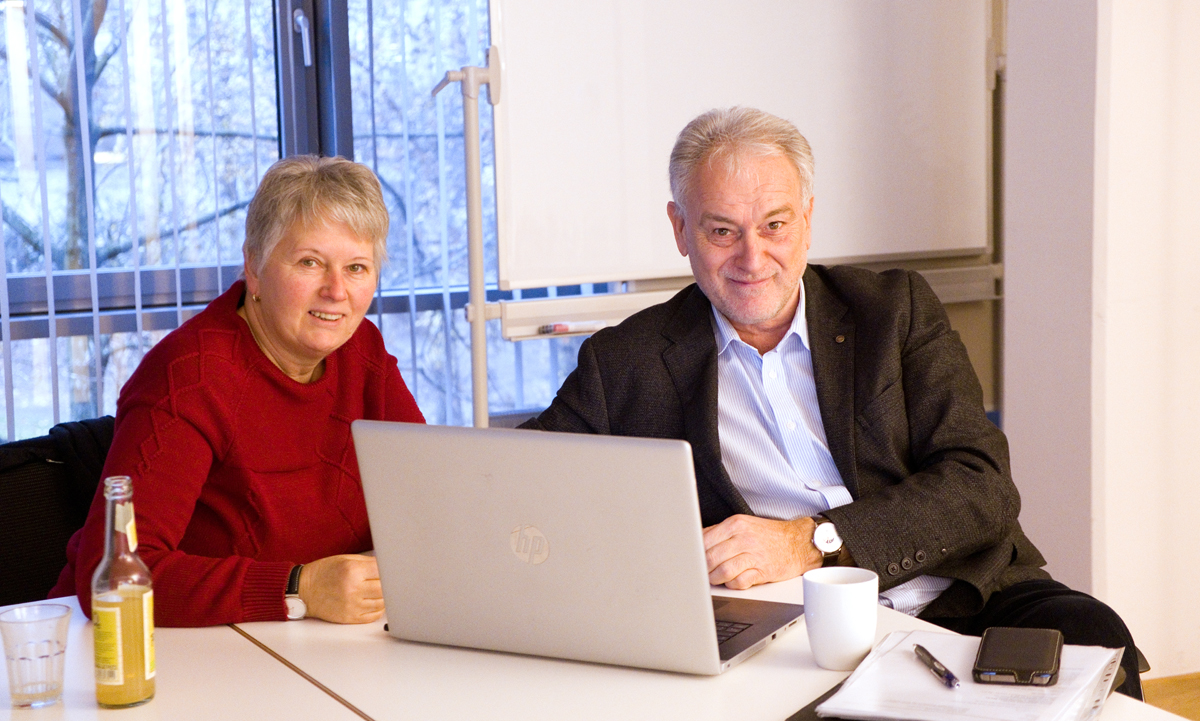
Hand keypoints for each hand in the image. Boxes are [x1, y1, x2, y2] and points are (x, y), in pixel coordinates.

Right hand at [297, 554, 384, 623]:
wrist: (304, 590)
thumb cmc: (324, 572)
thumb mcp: (344, 559)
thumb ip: (367, 562)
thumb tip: (387, 565)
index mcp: (352, 571)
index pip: (383, 570)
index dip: (388, 570)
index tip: (390, 570)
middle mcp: (353, 588)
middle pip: (384, 588)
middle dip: (388, 584)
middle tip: (387, 581)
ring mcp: (351, 605)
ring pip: (382, 603)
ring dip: (385, 597)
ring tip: (381, 591)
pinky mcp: (349, 617)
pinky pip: (373, 616)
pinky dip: (379, 609)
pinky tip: (376, 603)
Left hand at [702, 515, 822, 589]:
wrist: (798, 543)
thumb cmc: (768, 535)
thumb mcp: (743, 525)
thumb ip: (720, 532)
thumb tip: (697, 542)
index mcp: (735, 524)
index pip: (704, 540)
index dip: (695, 554)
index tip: (691, 561)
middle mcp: (743, 538)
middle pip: (711, 558)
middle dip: (703, 569)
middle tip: (701, 573)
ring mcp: (753, 555)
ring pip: (723, 571)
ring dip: (715, 579)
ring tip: (715, 579)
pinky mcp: (762, 571)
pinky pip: (739, 582)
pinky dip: (732, 585)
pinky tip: (732, 581)